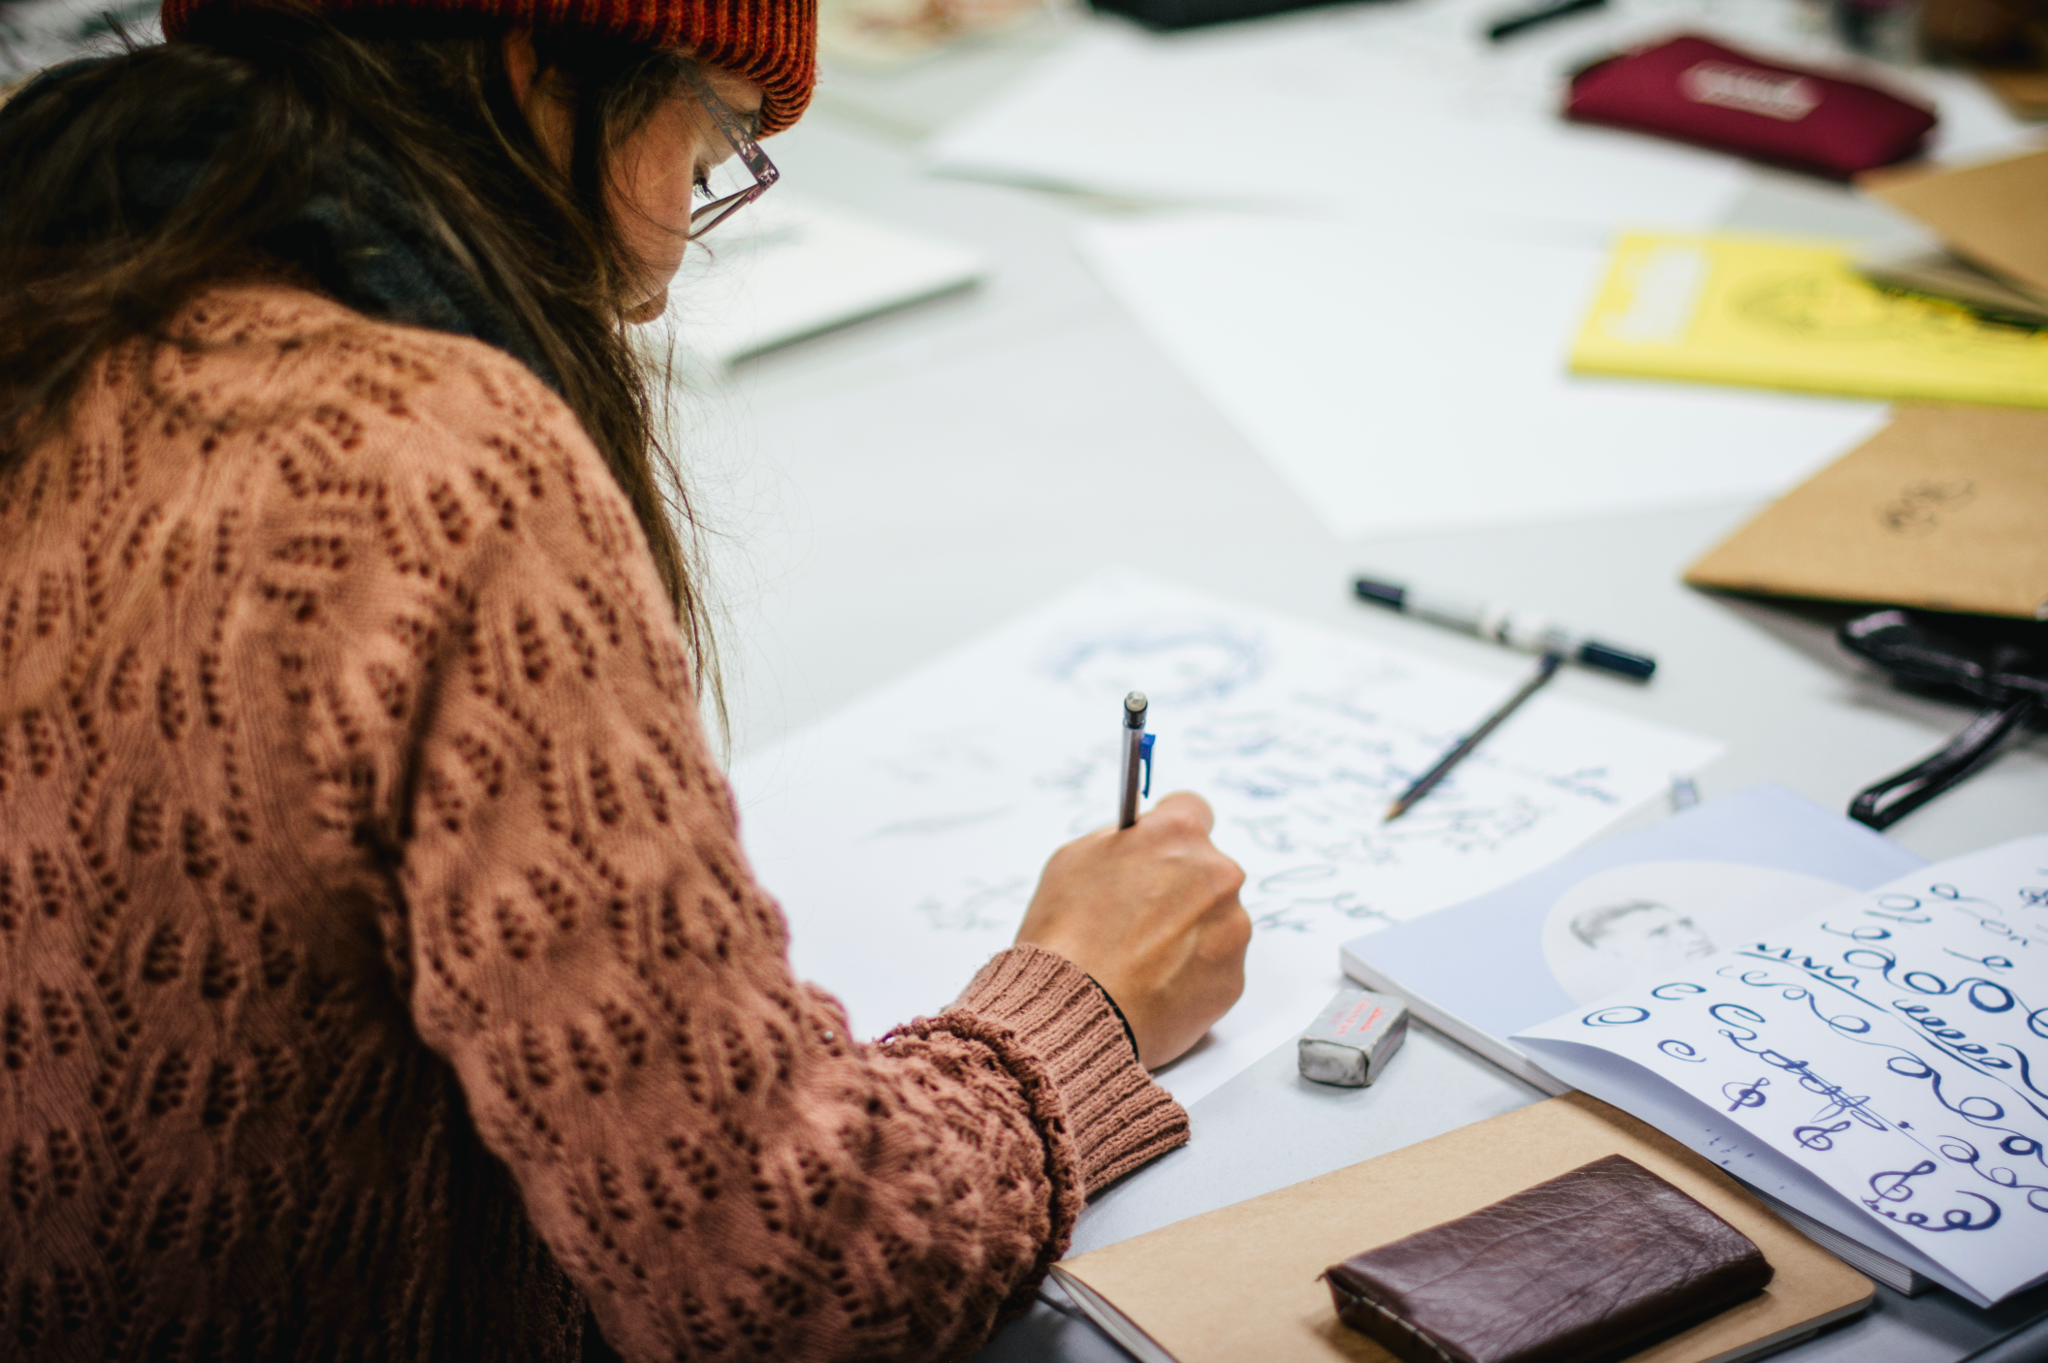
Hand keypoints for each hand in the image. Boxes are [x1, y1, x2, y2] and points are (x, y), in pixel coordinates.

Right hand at [1014, 792, 1250, 1068]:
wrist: (1076, 1011)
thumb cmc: (1067, 935)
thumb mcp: (1074, 859)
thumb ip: (1119, 842)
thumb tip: (1139, 843)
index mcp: (1178, 834)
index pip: (1193, 809)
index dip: (1169, 833)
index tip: (1158, 849)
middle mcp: (1217, 874)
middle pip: (1207, 869)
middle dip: (1179, 887)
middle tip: (1138, 917)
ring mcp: (1232, 927)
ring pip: (1216, 919)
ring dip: (1189, 932)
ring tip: (1141, 959)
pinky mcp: (1235, 977)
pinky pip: (1217, 965)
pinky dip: (1192, 973)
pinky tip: (1154, 984)